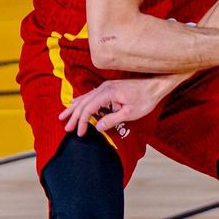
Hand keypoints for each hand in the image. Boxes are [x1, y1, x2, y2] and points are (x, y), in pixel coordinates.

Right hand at [58, 76, 177, 134]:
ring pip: (85, 97)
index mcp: (108, 93)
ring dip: (74, 108)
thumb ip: (112, 120)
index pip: (88, 108)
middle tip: (66, 128)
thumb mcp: (130, 113)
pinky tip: (75, 104)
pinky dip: (81, 101)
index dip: (81, 122)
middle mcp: (103, 88)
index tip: (80, 133)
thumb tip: (97, 127)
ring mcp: (105, 86)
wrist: (155, 85)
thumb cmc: (145, 99)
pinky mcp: (108, 87)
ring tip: (63, 116)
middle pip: (83, 103)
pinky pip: (90, 95)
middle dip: (73, 116)